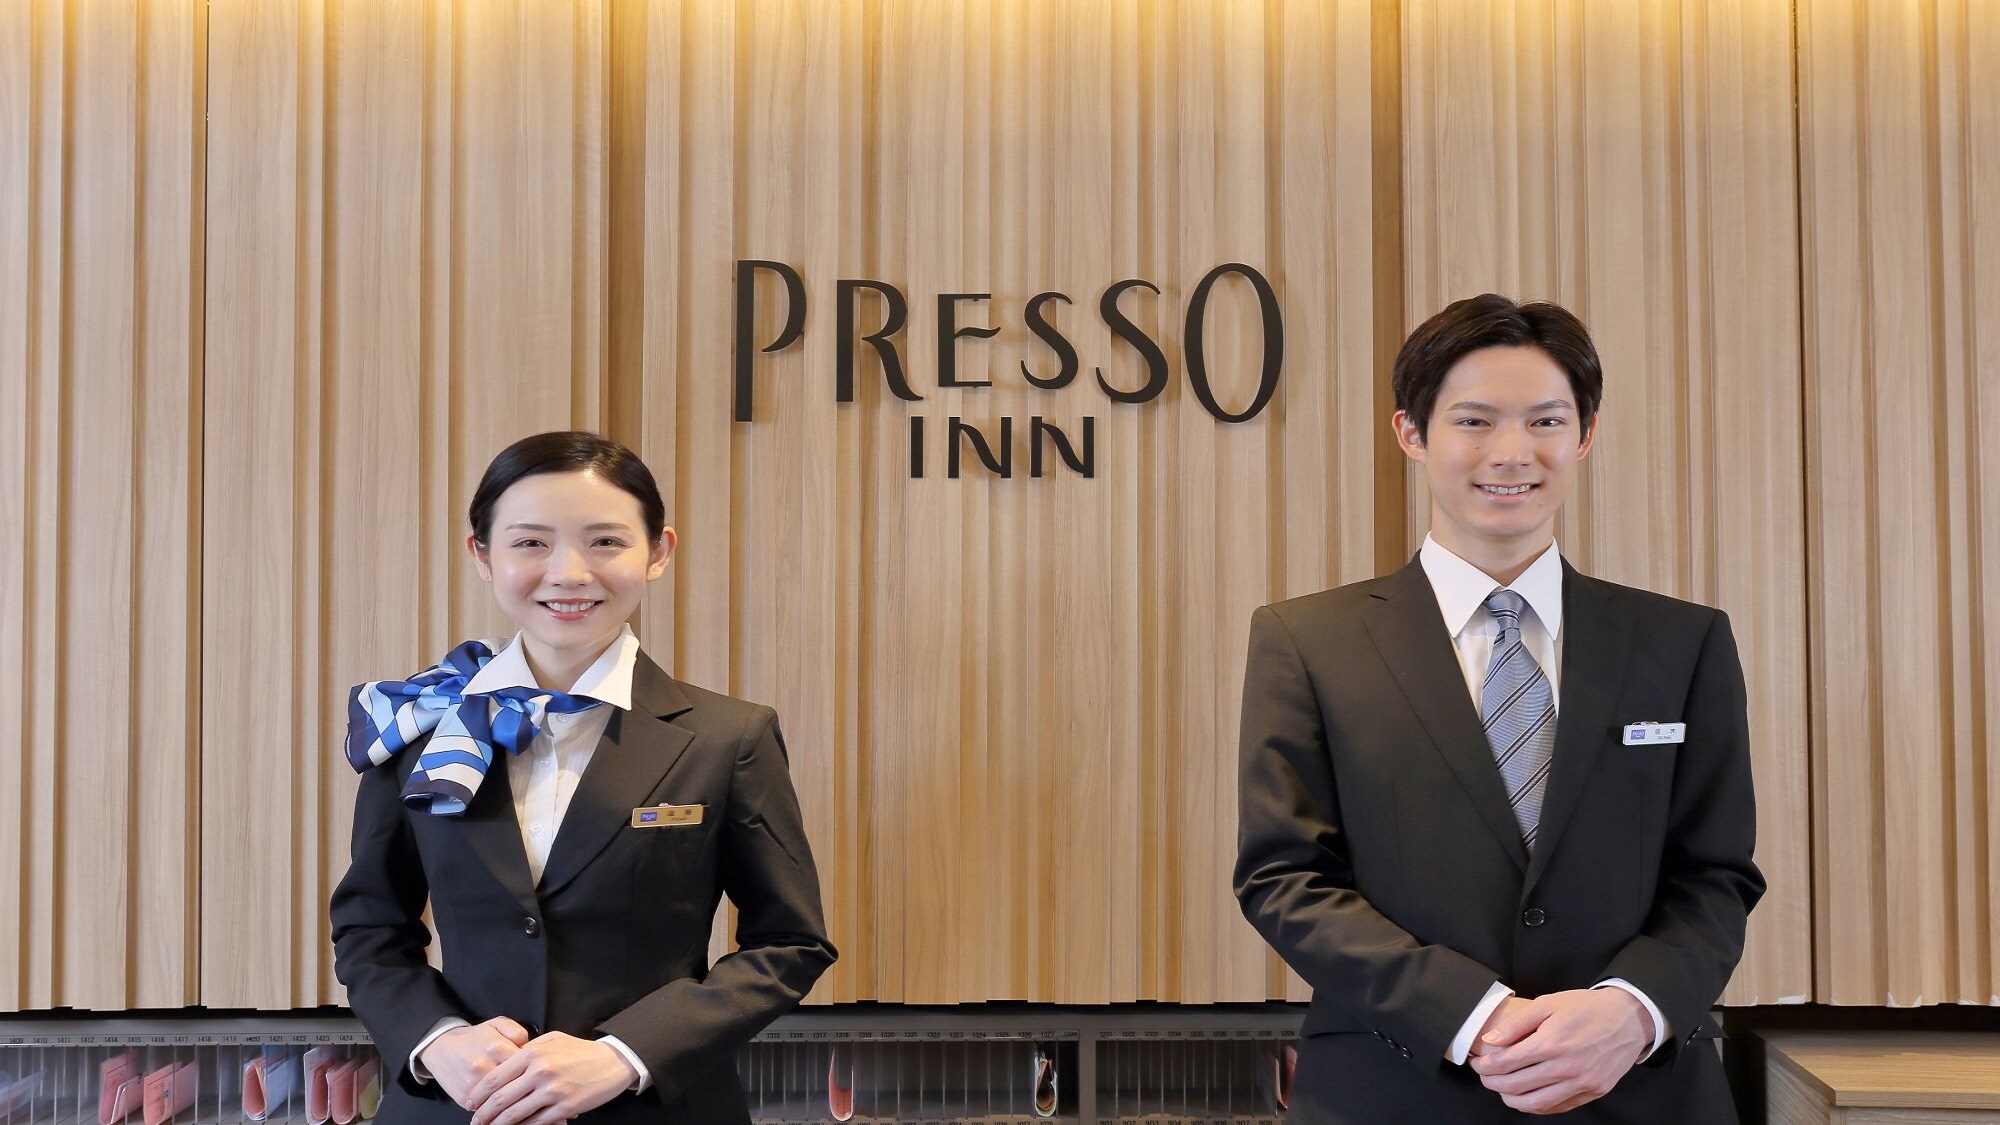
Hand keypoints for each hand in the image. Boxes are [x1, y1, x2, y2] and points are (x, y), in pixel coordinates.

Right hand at [419, 1017, 530, 1110]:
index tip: (536, 1069)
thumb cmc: (474, 1037)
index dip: (534, 1067)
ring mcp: (473, 1085)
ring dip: (513, 1100)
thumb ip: (518, 1031)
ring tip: (521, 1096)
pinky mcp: (465, 1099)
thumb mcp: (497, 1024)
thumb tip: (531, 1046)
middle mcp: (484, 1067)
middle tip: (532, 1086)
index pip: (526, 1063)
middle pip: (516, 1083)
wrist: (441, 1048)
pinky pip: (487, 1107)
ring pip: (502, 1099)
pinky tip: (504, 1104)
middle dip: (526, 1086)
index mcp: (495, 1047)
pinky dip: (498, 1108)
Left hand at [467, 1032, 638, 1124]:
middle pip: (501, 1099)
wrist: (613, 1061)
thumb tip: (503, 1065)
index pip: (496, 1077)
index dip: (478, 1093)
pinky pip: (536, 1122)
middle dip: (483, 1114)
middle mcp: (540, 1072)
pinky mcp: (565, 1107)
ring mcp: (552, 1091)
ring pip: (515, 1114)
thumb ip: (527, 1049)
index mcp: (533, 1053)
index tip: (470, 1103)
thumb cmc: (580, 1050)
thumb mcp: (552, 1040)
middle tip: (475, 1122)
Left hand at [1469, 989, 1649, 1113]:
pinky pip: (1558, 1107)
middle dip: (1492, 1083)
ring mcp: (1582, 1083)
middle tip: (1484, 1076)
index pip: (1506, 1063)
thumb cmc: (1585, 1007)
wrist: (1628, 1018)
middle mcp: (1566, 1067)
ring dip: (1511, 1100)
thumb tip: (1490, 1040)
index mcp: (1551, 1043)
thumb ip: (1516, 1025)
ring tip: (1501, 1090)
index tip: (1477, 1063)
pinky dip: (1538, 1106)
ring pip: (1536, 1103)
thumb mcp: (1547, 1004)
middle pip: (1516, 1086)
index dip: (1485, 1066)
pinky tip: (1527, 1098)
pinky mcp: (1593, 1091)